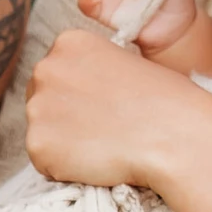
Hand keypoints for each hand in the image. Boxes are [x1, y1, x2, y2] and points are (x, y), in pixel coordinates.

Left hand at [24, 24, 197, 188]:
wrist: (174, 136)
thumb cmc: (164, 101)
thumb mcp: (125, 62)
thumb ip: (92, 70)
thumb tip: (78, 93)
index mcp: (68, 42)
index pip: (56, 73)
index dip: (78, 95)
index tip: (101, 106)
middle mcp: (45, 69)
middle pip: (41, 100)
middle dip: (64, 117)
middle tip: (101, 129)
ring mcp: (37, 108)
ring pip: (42, 132)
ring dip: (65, 144)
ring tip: (103, 145)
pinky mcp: (37, 146)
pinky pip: (45, 163)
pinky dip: (65, 169)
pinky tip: (96, 162)